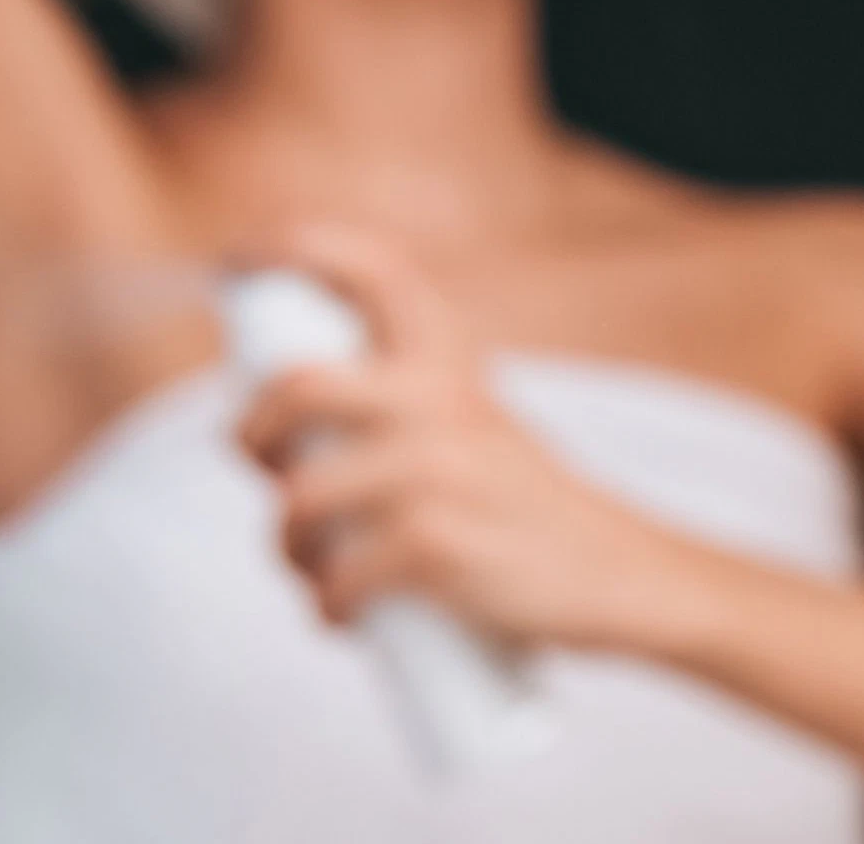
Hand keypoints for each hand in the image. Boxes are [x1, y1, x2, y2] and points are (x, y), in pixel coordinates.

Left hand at [235, 225, 714, 654]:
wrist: (622, 575)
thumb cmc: (522, 509)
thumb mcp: (474, 425)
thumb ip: (396, 410)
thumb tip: (275, 428)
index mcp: (453, 363)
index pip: (376, 271)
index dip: (296, 247)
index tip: (240, 259)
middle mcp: (446, 401)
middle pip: (297, 387)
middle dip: (251, 435)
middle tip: (262, 467)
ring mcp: (443, 473)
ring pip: (301, 500)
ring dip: (288, 547)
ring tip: (315, 570)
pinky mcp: (441, 548)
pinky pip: (339, 577)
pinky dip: (329, 607)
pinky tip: (345, 615)